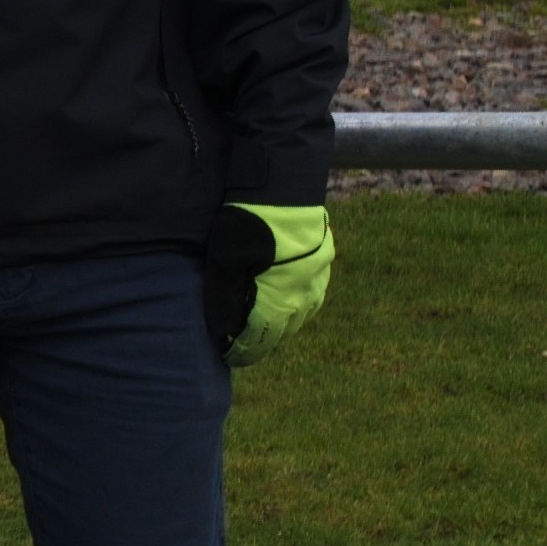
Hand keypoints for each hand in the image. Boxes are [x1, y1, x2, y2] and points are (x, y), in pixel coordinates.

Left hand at [219, 203, 332, 362]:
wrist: (286, 187)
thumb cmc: (250, 223)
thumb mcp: (224, 260)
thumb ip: (223, 299)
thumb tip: (222, 332)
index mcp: (280, 302)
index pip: (261, 340)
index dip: (243, 352)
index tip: (228, 358)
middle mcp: (304, 297)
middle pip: (281, 332)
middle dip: (260, 341)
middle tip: (238, 345)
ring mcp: (318, 280)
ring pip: (299, 315)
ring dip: (278, 325)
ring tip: (257, 326)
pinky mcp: (324, 262)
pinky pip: (310, 296)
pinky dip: (293, 305)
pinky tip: (281, 300)